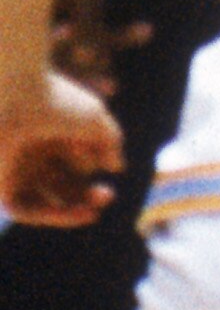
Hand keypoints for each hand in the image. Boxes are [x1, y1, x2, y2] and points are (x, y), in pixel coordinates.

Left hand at [0, 65, 123, 225]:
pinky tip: (75, 213)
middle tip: (108, 196)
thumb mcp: (95, 118)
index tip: (113, 170)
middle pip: (62, 183)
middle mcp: (29, 150)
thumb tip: (116, 167)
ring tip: (93, 211)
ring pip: (43, 199)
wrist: (14, 94)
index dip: (96, 169)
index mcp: (48, 129)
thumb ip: (111, 141)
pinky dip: (51, 215)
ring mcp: (12, 168)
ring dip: (71, 210)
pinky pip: (24, 208)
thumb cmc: (54, 100)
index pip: (76, 158)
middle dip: (87, 193)